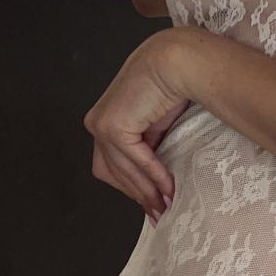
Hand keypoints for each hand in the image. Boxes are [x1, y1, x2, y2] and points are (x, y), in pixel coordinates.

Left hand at [84, 31, 189, 224]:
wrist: (178, 61)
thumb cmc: (174, 85)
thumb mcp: (158, 126)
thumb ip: (152, 149)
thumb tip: (160, 183)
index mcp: (106, 121)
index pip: (113, 165)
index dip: (132, 188)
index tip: (153, 205)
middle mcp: (97, 123)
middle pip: (113, 173)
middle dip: (138, 195)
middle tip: (160, 214)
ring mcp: (101, 125)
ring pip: (123, 171)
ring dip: (147, 191)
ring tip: (167, 206)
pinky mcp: (113, 127)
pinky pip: (136, 160)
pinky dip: (154, 176)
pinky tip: (169, 187)